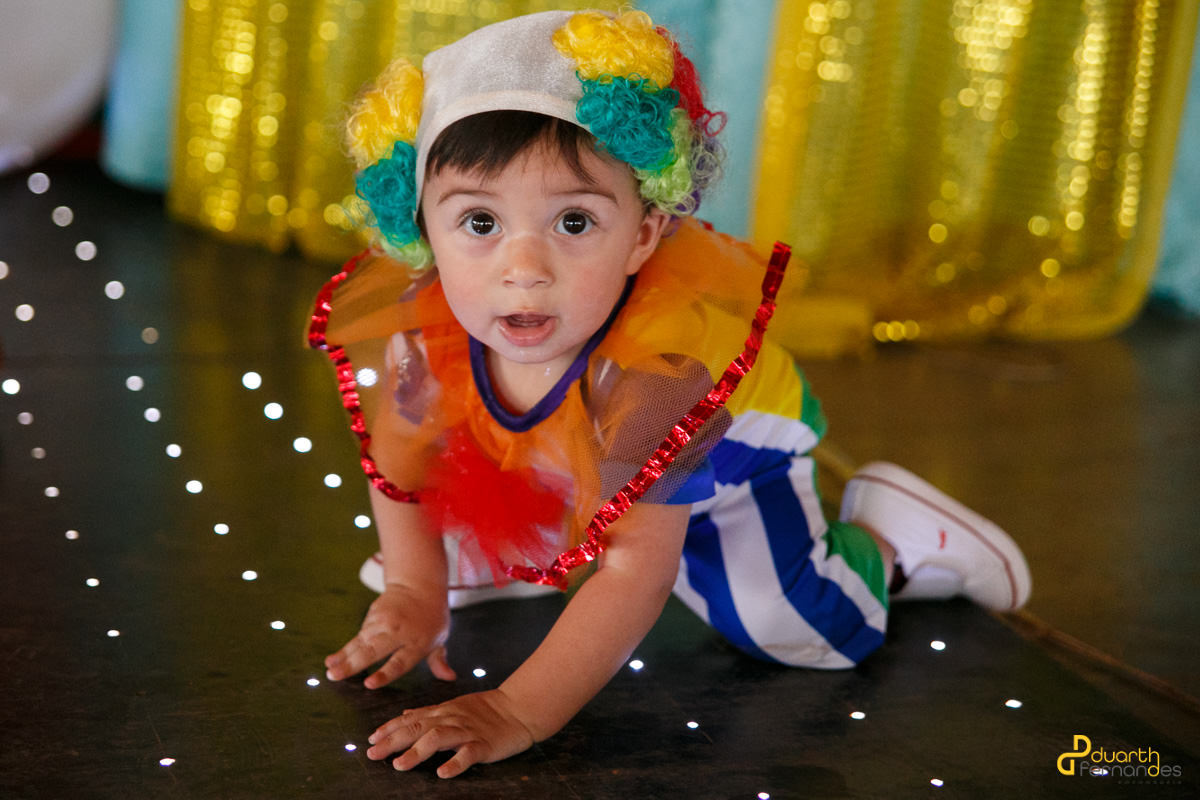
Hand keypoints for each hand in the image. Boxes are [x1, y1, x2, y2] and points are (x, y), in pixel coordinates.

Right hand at [324, 586, 455, 687]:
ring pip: (361, 642)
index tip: (369, 684)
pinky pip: (360, 633)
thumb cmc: (432, 618)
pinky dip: (348, 647)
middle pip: (373, 651)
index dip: (384, 674)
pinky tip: (335, 658)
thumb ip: (439, 660)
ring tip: (329, 668)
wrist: (420, 584)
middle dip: (352, 664)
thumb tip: (450, 678)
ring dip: (343, 655)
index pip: (399, 662)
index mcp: (417, 643)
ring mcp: (384, 621)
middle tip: (334, 676)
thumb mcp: (440, 639)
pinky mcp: (373, 613)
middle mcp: (398, 632)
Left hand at [366, 689, 535, 778]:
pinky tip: (443, 773)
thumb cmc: (486, 710)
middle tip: (373, 754)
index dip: (390, 728)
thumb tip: (404, 714)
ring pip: (438, 738)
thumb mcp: (454, 707)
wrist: (519, 708)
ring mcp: (467, 731)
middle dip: (393, 741)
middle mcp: (451, 719)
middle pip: (418, 728)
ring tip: (400, 765)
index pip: (411, 719)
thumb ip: (428, 712)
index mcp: (443, 712)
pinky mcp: (483, 744)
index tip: (371, 739)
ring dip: (417, 751)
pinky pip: (468, 753)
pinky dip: (455, 763)